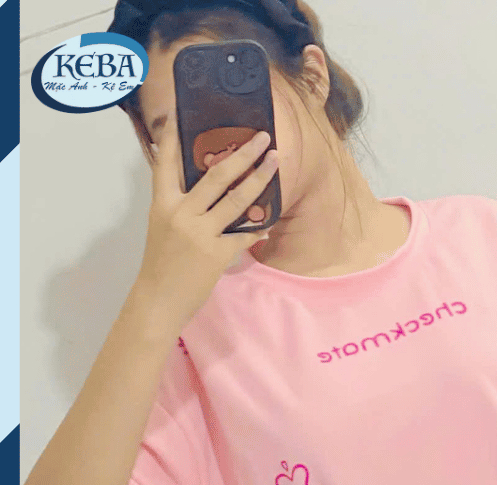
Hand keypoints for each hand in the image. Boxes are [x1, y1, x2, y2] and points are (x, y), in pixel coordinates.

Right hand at [135, 115, 278, 329]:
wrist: (160, 299)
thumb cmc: (161, 262)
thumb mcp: (163, 226)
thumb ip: (180, 204)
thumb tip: (203, 184)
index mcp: (163, 203)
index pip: (166, 161)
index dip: (173, 136)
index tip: (181, 112)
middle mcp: (182, 213)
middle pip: (217, 175)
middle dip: (243, 153)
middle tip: (262, 136)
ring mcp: (201, 233)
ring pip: (237, 199)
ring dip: (260, 178)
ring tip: (275, 162)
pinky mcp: (217, 253)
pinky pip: (244, 234)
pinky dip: (258, 228)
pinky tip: (269, 222)